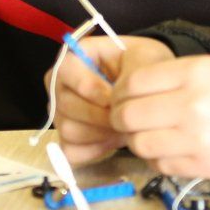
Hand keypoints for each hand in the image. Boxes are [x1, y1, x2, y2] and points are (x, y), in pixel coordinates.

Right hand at [55, 35, 173, 163]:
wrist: (149, 94)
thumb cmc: (143, 69)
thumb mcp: (143, 58)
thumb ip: (130, 72)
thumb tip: (113, 98)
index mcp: (74, 58)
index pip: (67, 69)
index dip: (88, 85)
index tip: (113, 98)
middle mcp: (60, 86)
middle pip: (65, 103)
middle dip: (99, 115)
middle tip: (124, 118)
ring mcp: (61, 114)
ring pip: (68, 129)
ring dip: (100, 132)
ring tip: (123, 128)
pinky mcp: (67, 139)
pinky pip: (71, 151)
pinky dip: (95, 149)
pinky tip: (113, 140)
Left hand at [109, 56, 209, 179]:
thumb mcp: (205, 68)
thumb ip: (166, 77)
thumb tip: (126, 93)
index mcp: (193, 74)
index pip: (133, 83)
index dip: (119, 91)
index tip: (120, 96)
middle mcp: (192, 106)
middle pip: (129, 115)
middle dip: (118, 117)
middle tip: (123, 118)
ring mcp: (197, 139)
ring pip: (140, 144)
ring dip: (134, 140)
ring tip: (143, 134)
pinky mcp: (203, 165)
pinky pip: (160, 165)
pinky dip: (154, 158)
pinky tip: (163, 148)